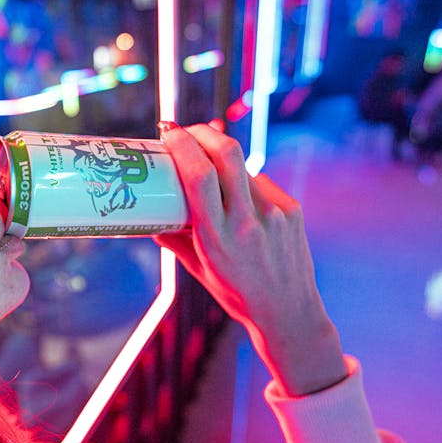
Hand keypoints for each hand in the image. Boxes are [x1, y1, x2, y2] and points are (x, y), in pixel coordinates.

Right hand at [156, 123, 346, 396]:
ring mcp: (274, 213)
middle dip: (202, 132)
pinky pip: (259, 182)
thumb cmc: (236, 294)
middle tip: (186, 132)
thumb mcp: (199, 270)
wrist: (288, 311)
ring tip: (205, 162)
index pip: (199, 177)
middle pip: (227, 152)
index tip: (168, 135)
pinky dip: (242, 181)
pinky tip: (236, 196)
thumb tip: (149, 217)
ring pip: (242, 166)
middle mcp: (247, 221)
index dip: (182, 146)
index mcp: (217, 238)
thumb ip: (175, 240)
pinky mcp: (291, 209)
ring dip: (220, 157)